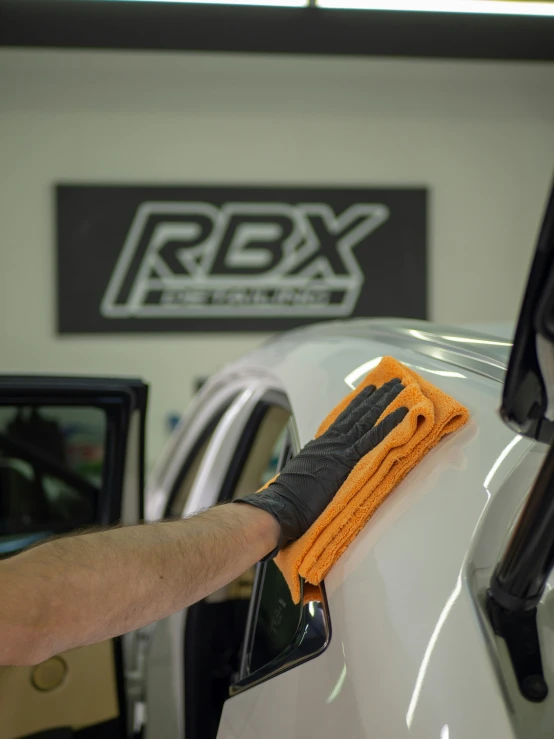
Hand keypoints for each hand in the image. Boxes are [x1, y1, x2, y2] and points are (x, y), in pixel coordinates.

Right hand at [236, 378, 407, 555]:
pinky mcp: (347, 461)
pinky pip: (373, 438)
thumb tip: (322, 463)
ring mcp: (340, 449)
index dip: (359, 404)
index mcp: (322, 444)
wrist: (282, 504)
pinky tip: (401, 414)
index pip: (344, 418)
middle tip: (392, 382)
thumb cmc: (288, 496)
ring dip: (385, 402)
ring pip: (367, 419)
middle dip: (376, 397)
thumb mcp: (303, 473)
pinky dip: (388, 424)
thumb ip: (317, 464)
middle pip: (358, 413)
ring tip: (399, 387)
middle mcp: (332, 441)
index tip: (370, 391)